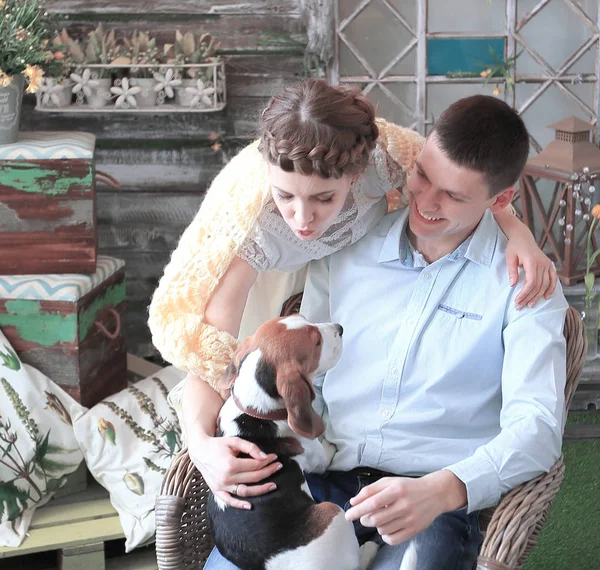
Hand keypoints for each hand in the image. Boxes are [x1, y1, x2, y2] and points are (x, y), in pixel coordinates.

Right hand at [189, 435, 280, 509]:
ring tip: (273, 485)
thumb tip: (264, 457)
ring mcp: (221, 486)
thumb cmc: (218, 445)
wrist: (200, 451)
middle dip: (268, 472)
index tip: (274, 457)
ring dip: (261, 490)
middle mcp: (226, 478)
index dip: (267, 461)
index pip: (255, 465)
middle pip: (253, 478)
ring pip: (245, 492)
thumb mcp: (235, 441)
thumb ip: (250, 447)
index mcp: (230, 465)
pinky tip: (250, 506)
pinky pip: (229, 501)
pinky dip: (239, 505)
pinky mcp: (217, 491)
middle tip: (278, 466)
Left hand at [344, 471, 465, 545]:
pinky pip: (393, 540)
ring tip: (380, 518)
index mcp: (396, 490)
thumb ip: (370, 490)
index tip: (348, 516)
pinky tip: (387, 528)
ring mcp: (410, 519)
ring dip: (376, 526)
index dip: (358, 510)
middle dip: (365, 519)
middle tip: (365, 516)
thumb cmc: (408, 487)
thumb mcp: (389, 482)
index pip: (372, 503)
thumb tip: (353, 502)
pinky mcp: (414, 530)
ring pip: (383, 530)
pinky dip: (385, 536)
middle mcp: (403, 505)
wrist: (435, 494)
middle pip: (375, 519)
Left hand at [506, 238, 556, 308]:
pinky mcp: (549, 265)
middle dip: (529, 297)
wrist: (523, 237)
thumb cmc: (515, 247)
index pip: (531, 281)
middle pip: (538, 285)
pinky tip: (546, 296)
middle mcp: (542, 263)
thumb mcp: (510, 257)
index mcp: (532, 261)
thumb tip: (513, 285)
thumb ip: (512, 271)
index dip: (525, 293)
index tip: (517, 300)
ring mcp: (547, 264)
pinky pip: (553, 278)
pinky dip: (551, 288)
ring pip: (545, 284)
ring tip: (530, 304)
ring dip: (538, 295)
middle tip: (520, 306)